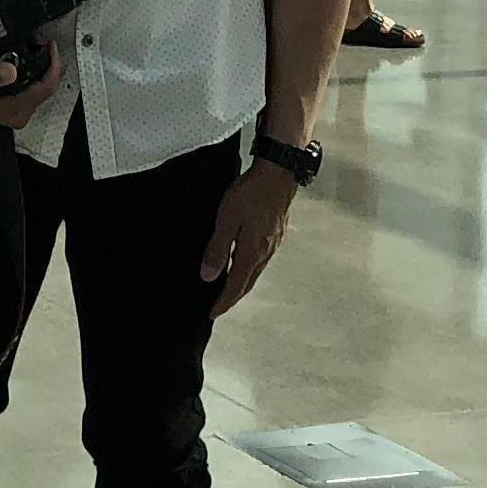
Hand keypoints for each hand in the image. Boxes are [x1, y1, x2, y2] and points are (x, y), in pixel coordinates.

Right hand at [0, 40, 70, 133]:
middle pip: (47, 88)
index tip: (50, 45)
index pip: (45, 89)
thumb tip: (9, 72)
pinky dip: (35, 71)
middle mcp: (17, 112)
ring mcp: (16, 108)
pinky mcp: (13, 101)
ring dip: (43, 67)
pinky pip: (33, 86)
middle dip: (49, 65)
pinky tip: (29, 58)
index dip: (53, 65)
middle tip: (45, 44)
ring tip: (39, 47)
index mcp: (11, 109)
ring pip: (42, 87)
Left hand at [199, 159, 302, 314]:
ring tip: (229, 286)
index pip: (236, 287)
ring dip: (242, 282)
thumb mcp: (226, 220)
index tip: (212, 313)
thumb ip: (217, 249)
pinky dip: (250, 267)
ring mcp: (273, 243)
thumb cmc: (250, 194)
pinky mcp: (276, 232)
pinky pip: (261, 258)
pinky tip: (244, 260)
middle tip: (219, 305)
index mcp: (252, 253)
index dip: (223, 302)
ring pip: (256, 271)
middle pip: (248, 283)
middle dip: (233, 297)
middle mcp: (265, 253)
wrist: (278, 174)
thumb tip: (208, 277)